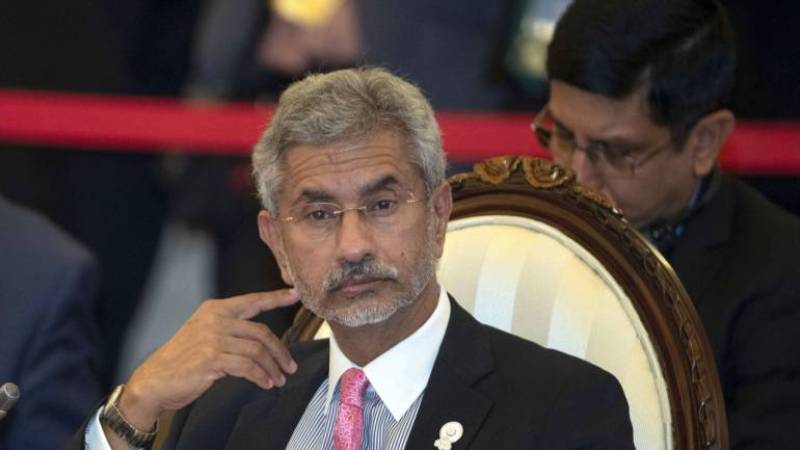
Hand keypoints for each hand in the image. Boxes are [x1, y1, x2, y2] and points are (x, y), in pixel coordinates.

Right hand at [116, 289, 300, 430]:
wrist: (154, 380)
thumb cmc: (181, 361)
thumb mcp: (204, 335)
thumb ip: (230, 331)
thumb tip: (262, 341)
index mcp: (215, 309)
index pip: (252, 301)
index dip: (276, 298)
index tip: (294, 295)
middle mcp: (215, 319)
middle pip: (261, 332)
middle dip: (280, 351)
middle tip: (290, 366)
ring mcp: (213, 338)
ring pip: (257, 351)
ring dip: (272, 368)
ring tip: (278, 379)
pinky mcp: (212, 358)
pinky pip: (248, 367)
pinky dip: (261, 377)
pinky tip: (265, 383)